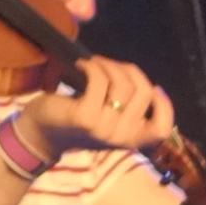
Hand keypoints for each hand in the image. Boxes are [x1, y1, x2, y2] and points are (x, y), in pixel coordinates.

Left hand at [29, 55, 177, 153]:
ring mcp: (104, 128)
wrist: (40, 133)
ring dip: (109, 66)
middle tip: (109, 65)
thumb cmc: (78, 119)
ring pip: (123, 85)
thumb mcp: (111, 118)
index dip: (165, 105)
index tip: (154, 87)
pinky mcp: (85, 117)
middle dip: (129, 71)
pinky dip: (93, 67)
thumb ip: (130, 107)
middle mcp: (121, 137)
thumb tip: (144, 81)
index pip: (162, 128)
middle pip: (144, 93)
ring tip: (94, 64)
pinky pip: (100, 80)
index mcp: (131, 140)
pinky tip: (82, 66)